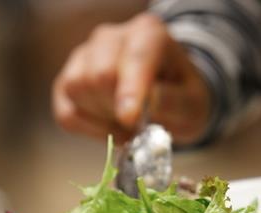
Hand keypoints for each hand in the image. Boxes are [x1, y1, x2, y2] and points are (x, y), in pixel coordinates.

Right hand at [53, 13, 211, 145]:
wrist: (170, 98)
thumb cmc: (183, 97)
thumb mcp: (194, 102)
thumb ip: (176, 101)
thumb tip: (150, 102)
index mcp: (149, 34)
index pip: (134, 58)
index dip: (131, 91)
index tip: (130, 119)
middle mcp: (111, 37)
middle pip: (99, 75)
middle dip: (120, 110)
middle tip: (140, 126)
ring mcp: (85, 56)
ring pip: (77, 90)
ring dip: (104, 120)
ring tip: (128, 126)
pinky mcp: (68, 81)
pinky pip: (67, 112)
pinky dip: (89, 130)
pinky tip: (111, 130)